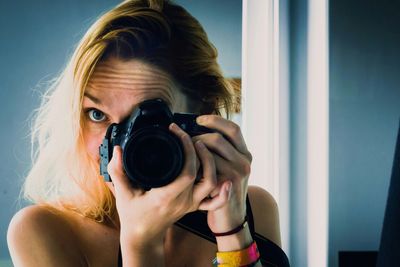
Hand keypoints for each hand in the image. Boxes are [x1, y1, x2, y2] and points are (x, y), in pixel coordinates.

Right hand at [107, 123, 224, 248]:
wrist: (142, 236)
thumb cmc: (133, 215)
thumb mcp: (123, 193)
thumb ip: (118, 171)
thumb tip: (117, 150)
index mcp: (165, 197)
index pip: (186, 171)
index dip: (186, 148)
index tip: (176, 132)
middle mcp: (182, 201)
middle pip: (204, 175)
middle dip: (201, 151)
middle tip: (190, 135)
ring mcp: (190, 205)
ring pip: (212, 184)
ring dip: (211, 164)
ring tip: (202, 146)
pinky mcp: (194, 206)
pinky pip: (214, 202)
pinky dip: (223, 192)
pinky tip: (225, 179)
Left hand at [193, 115, 251, 233]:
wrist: (230, 217)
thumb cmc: (224, 190)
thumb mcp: (229, 168)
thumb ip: (221, 152)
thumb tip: (198, 132)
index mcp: (245, 153)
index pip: (233, 128)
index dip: (215, 120)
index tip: (198, 119)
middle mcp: (244, 161)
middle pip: (218, 138)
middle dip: (198, 136)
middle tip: (185, 139)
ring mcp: (237, 172)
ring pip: (210, 151)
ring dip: (194, 150)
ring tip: (186, 153)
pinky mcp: (228, 183)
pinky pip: (207, 166)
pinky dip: (196, 164)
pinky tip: (190, 167)